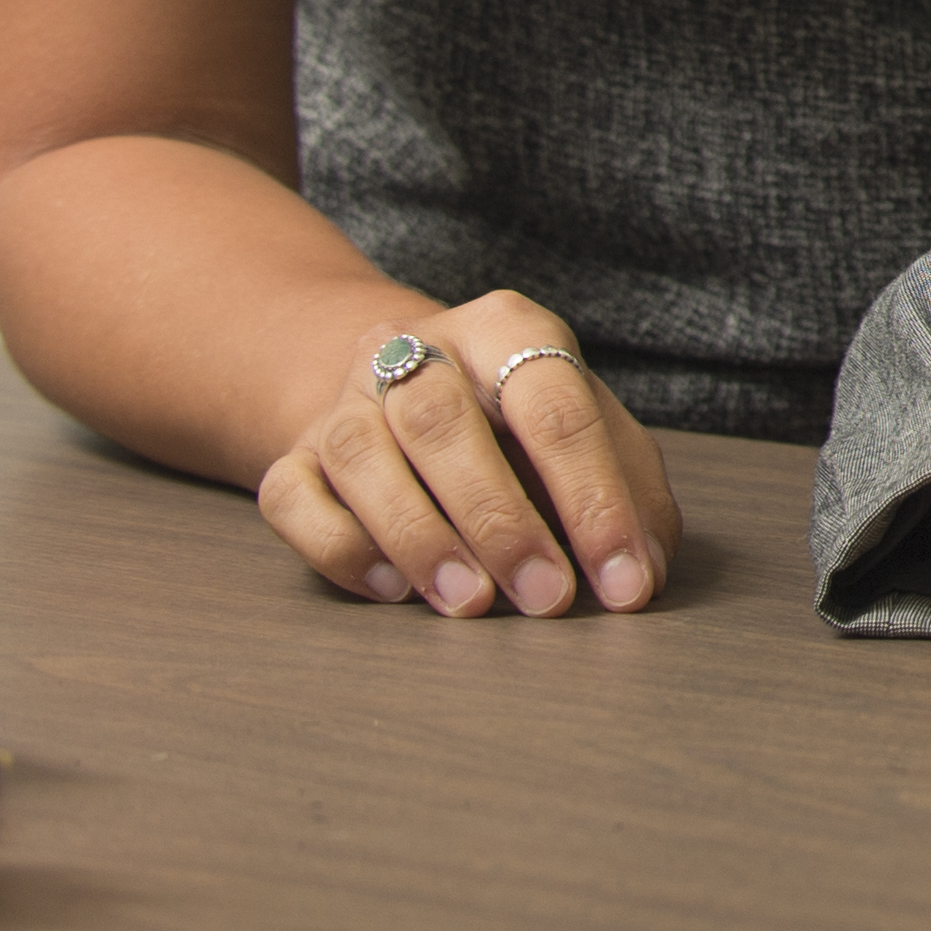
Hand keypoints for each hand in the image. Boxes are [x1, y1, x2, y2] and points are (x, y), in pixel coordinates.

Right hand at [254, 292, 679, 618]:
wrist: (407, 384)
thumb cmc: (525, 422)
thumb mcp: (595, 432)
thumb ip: (629, 492)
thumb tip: (640, 574)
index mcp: (506, 327)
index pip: (554, 405)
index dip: (595, 498)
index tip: (623, 580)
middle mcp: (417, 350)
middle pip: (444, 423)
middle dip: (501, 521)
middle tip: (545, 599)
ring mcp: (344, 399)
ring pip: (361, 457)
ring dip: (420, 539)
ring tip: (471, 603)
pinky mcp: (290, 453)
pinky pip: (292, 497)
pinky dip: (341, 548)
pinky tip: (394, 590)